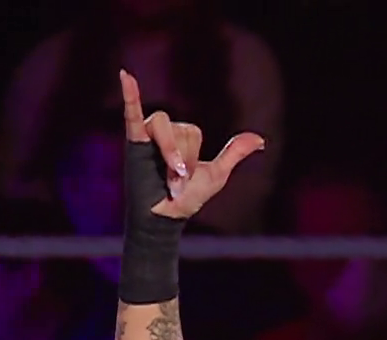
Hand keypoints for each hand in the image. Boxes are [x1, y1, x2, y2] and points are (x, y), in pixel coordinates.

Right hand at [119, 70, 263, 219]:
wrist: (165, 217)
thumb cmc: (188, 197)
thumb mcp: (217, 173)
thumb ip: (235, 152)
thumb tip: (261, 140)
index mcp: (182, 136)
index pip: (192, 132)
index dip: (193, 157)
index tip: (186, 182)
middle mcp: (164, 132)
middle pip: (179, 128)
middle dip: (181, 158)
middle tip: (176, 184)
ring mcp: (147, 136)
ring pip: (162, 126)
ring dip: (168, 152)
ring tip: (169, 178)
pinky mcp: (133, 142)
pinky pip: (131, 113)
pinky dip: (129, 95)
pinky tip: (125, 75)